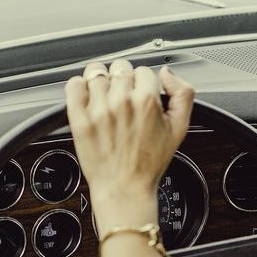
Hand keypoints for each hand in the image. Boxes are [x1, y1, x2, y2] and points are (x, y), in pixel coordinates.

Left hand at [65, 60, 194, 231]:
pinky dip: (78, 86)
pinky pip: (73, 85)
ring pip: (97, 73)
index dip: (143, 83)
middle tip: (123, 100)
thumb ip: (183, 93)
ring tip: (105, 100)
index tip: (140, 96)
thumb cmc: (149, 163)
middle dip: (123, 81)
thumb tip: (167, 73)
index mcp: (147, 100)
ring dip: (101, 82)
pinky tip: (86, 97)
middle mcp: (121, 101)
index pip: (143, 70)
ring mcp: (98, 109)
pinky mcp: (79, 119)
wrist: (124, 188)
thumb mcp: (180, 128)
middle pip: (120, 68)